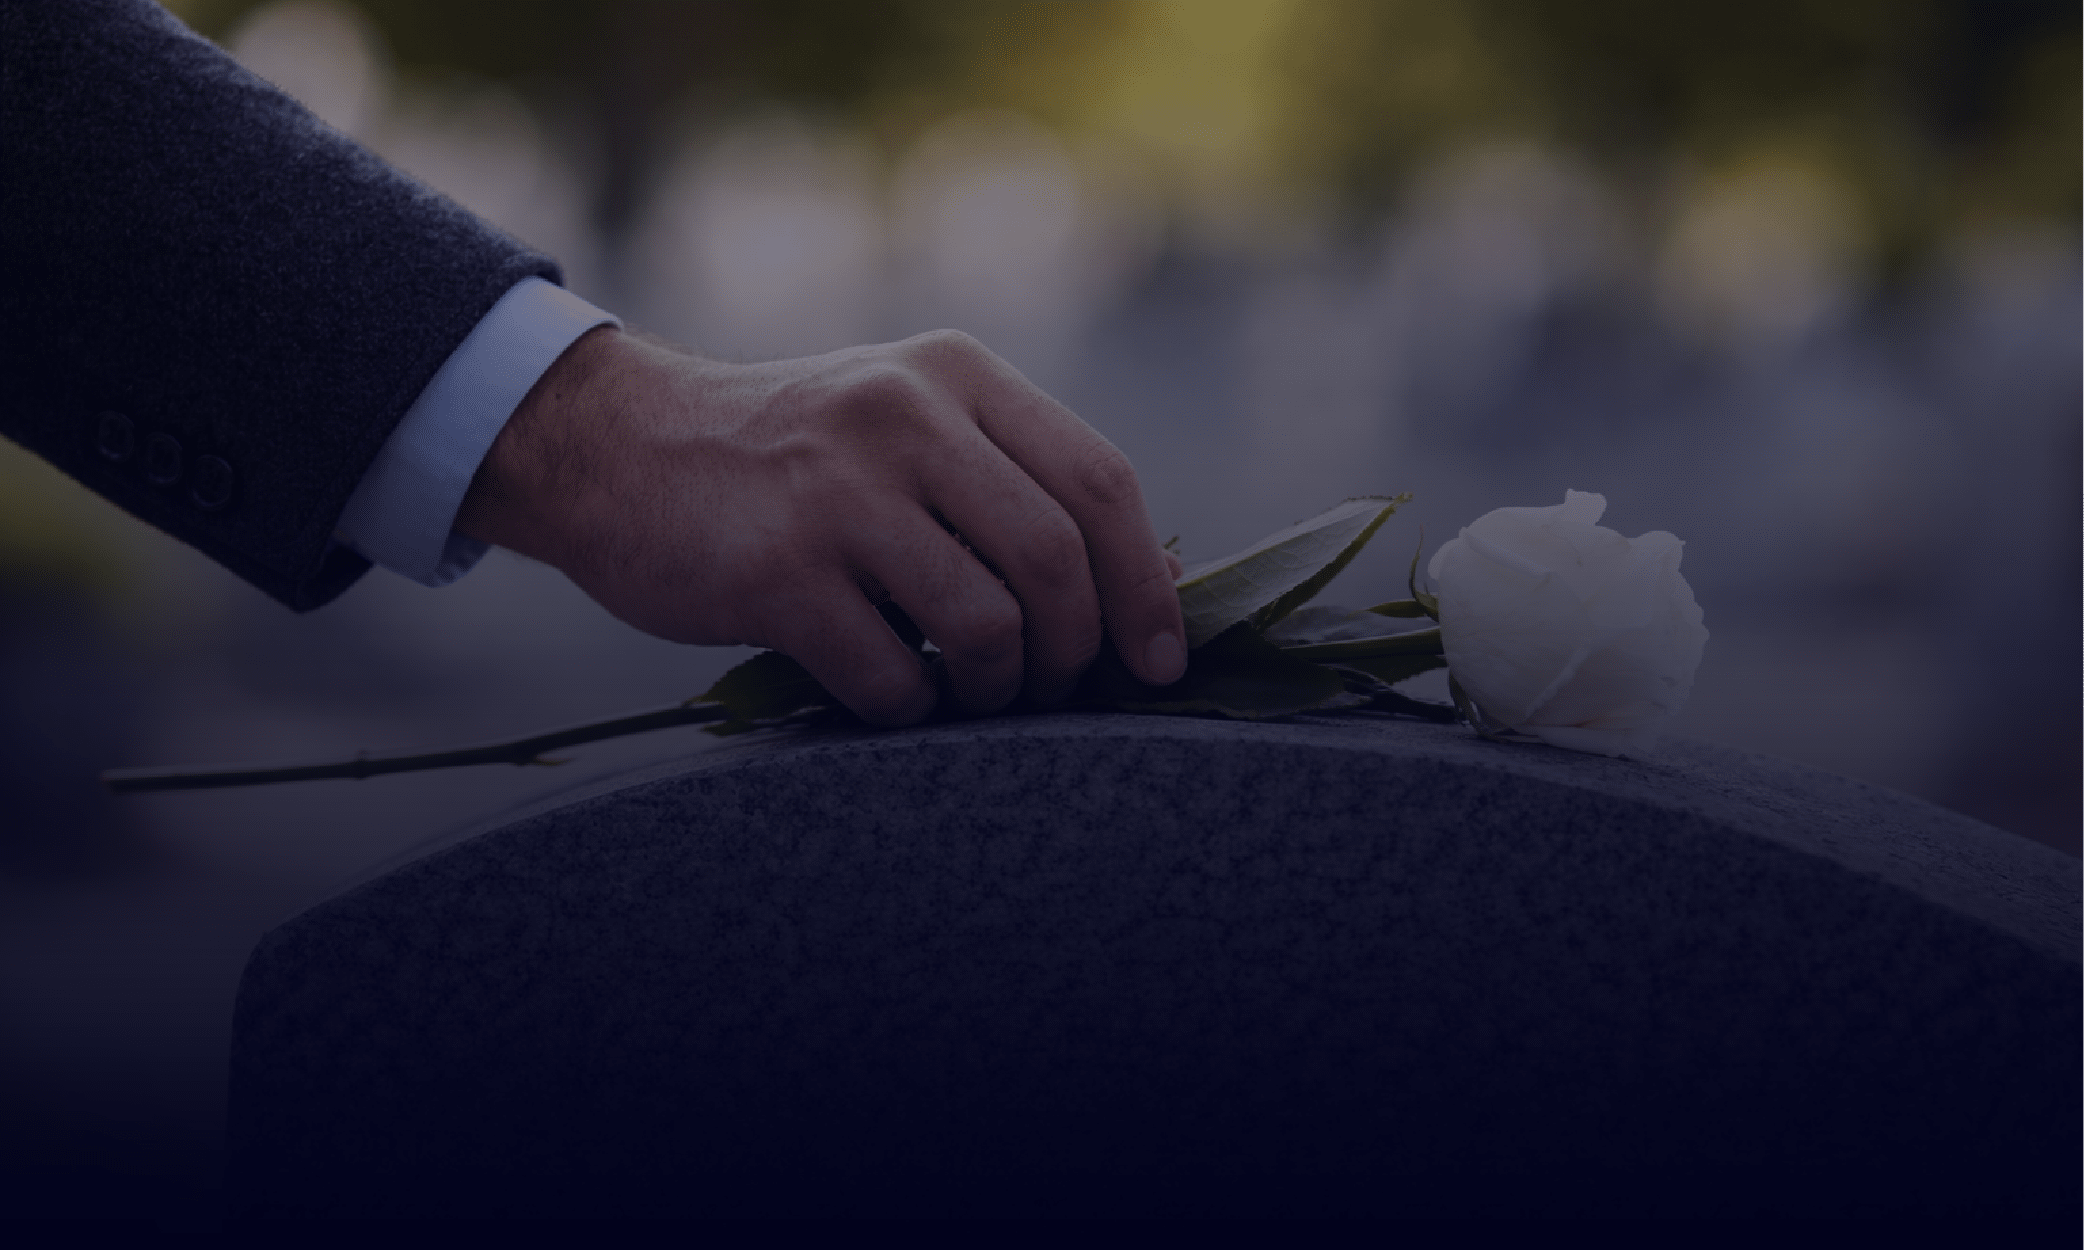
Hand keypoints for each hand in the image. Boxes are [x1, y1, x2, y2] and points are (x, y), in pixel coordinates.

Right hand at [457, 326, 1187, 724]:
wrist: (618, 449)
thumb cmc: (791, 461)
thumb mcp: (907, 426)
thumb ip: (1017, 485)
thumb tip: (1163, 585)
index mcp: (955, 375)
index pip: (1099, 483)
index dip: (1146, 588)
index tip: (1159, 663)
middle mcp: (904, 416)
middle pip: (1056, 563)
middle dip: (1074, 655)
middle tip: (1051, 691)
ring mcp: (838, 492)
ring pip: (987, 628)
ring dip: (994, 691)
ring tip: (968, 695)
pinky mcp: (776, 572)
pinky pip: (892, 679)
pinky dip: (907, 710)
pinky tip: (886, 693)